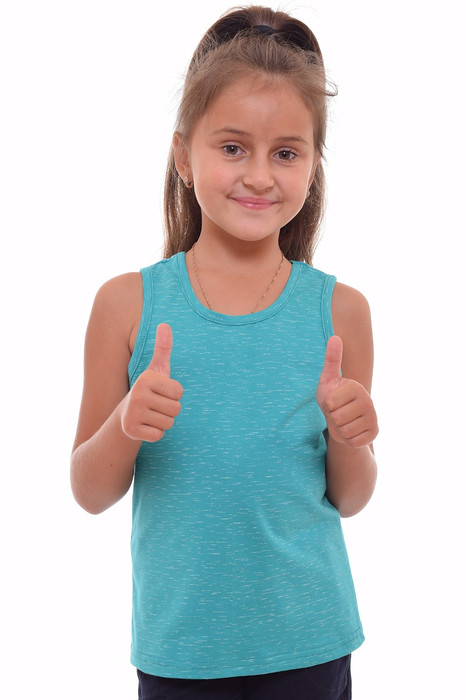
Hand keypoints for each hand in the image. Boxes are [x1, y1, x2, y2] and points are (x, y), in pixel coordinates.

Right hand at [121, 323, 183, 441]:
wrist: (125, 415)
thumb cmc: (148, 390)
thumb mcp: (156, 369)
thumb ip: (163, 348)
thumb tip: (165, 324)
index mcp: (146, 379)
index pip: (179, 392)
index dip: (173, 395)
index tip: (160, 393)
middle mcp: (137, 394)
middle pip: (176, 409)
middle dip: (169, 410)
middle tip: (155, 406)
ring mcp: (133, 413)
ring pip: (168, 423)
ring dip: (162, 422)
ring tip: (150, 415)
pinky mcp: (131, 431)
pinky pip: (159, 435)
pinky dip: (155, 433)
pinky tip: (145, 426)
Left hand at [316, 336, 377, 447]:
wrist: (343, 420)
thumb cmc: (332, 397)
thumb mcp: (327, 379)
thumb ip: (331, 359)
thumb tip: (335, 337)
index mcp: (356, 387)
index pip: (330, 404)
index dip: (326, 406)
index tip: (333, 401)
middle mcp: (368, 401)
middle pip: (337, 418)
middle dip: (333, 418)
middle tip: (338, 413)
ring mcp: (373, 418)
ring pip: (344, 431)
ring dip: (339, 430)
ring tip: (343, 421)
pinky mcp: (374, 433)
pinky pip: (352, 441)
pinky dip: (347, 440)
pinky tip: (351, 431)